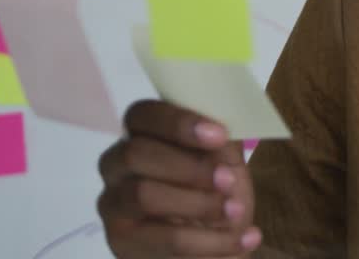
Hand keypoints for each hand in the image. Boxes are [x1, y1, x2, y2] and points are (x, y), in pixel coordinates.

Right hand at [97, 100, 261, 256]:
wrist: (214, 240)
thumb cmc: (215, 190)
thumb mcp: (224, 161)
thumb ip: (218, 143)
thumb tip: (221, 131)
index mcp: (140, 134)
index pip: (142, 114)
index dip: (178, 122)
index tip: (219, 135)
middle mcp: (116, 165)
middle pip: (135, 153)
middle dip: (188, 166)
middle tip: (227, 179)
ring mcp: (113, 205)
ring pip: (143, 196)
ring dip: (198, 204)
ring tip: (235, 212)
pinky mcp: (122, 243)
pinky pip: (164, 241)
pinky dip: (210, 242)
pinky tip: (244, 239)